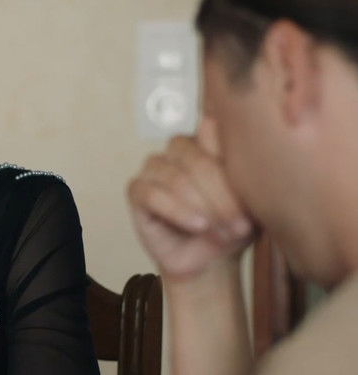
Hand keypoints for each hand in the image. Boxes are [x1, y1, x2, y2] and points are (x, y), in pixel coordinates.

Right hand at [127, 118, 254, 280]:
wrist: (213, 260)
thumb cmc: (234, 225)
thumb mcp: (253, 199)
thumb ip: (247, 168)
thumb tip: (238, 140)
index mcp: (206, 140)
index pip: (211, 130)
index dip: (229, 163)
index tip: (251, 195)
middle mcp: (177, 149)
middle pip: (196, 160)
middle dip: (221, 197)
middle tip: (240, 226)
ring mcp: (154, 167)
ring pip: (175, 179)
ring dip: (203, 209)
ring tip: (223, 232)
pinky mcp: (136, 191)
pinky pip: (152, 195)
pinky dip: (177, 212)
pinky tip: (198, 226)